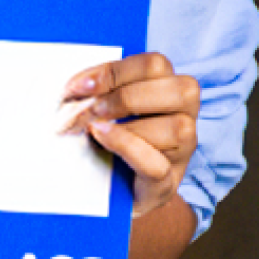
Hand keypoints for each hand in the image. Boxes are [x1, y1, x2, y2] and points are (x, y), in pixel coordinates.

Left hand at [63, 51, 197, 214]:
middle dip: (126, 96)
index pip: (155, 65)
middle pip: (180, 90)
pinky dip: (127, 147)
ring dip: (127, 125)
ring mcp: (182, 153)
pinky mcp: (166, 184)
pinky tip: (101, 139)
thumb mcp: (104, 109)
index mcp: (169, 90)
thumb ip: (99, 92)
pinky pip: (158, 164)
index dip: (114, 71)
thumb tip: (73, 85)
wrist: (107, 194)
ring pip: (178, 128)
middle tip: (89, 109)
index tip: (78, 86)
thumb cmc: (104, 142)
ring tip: (92, 129)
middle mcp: (185, 118)